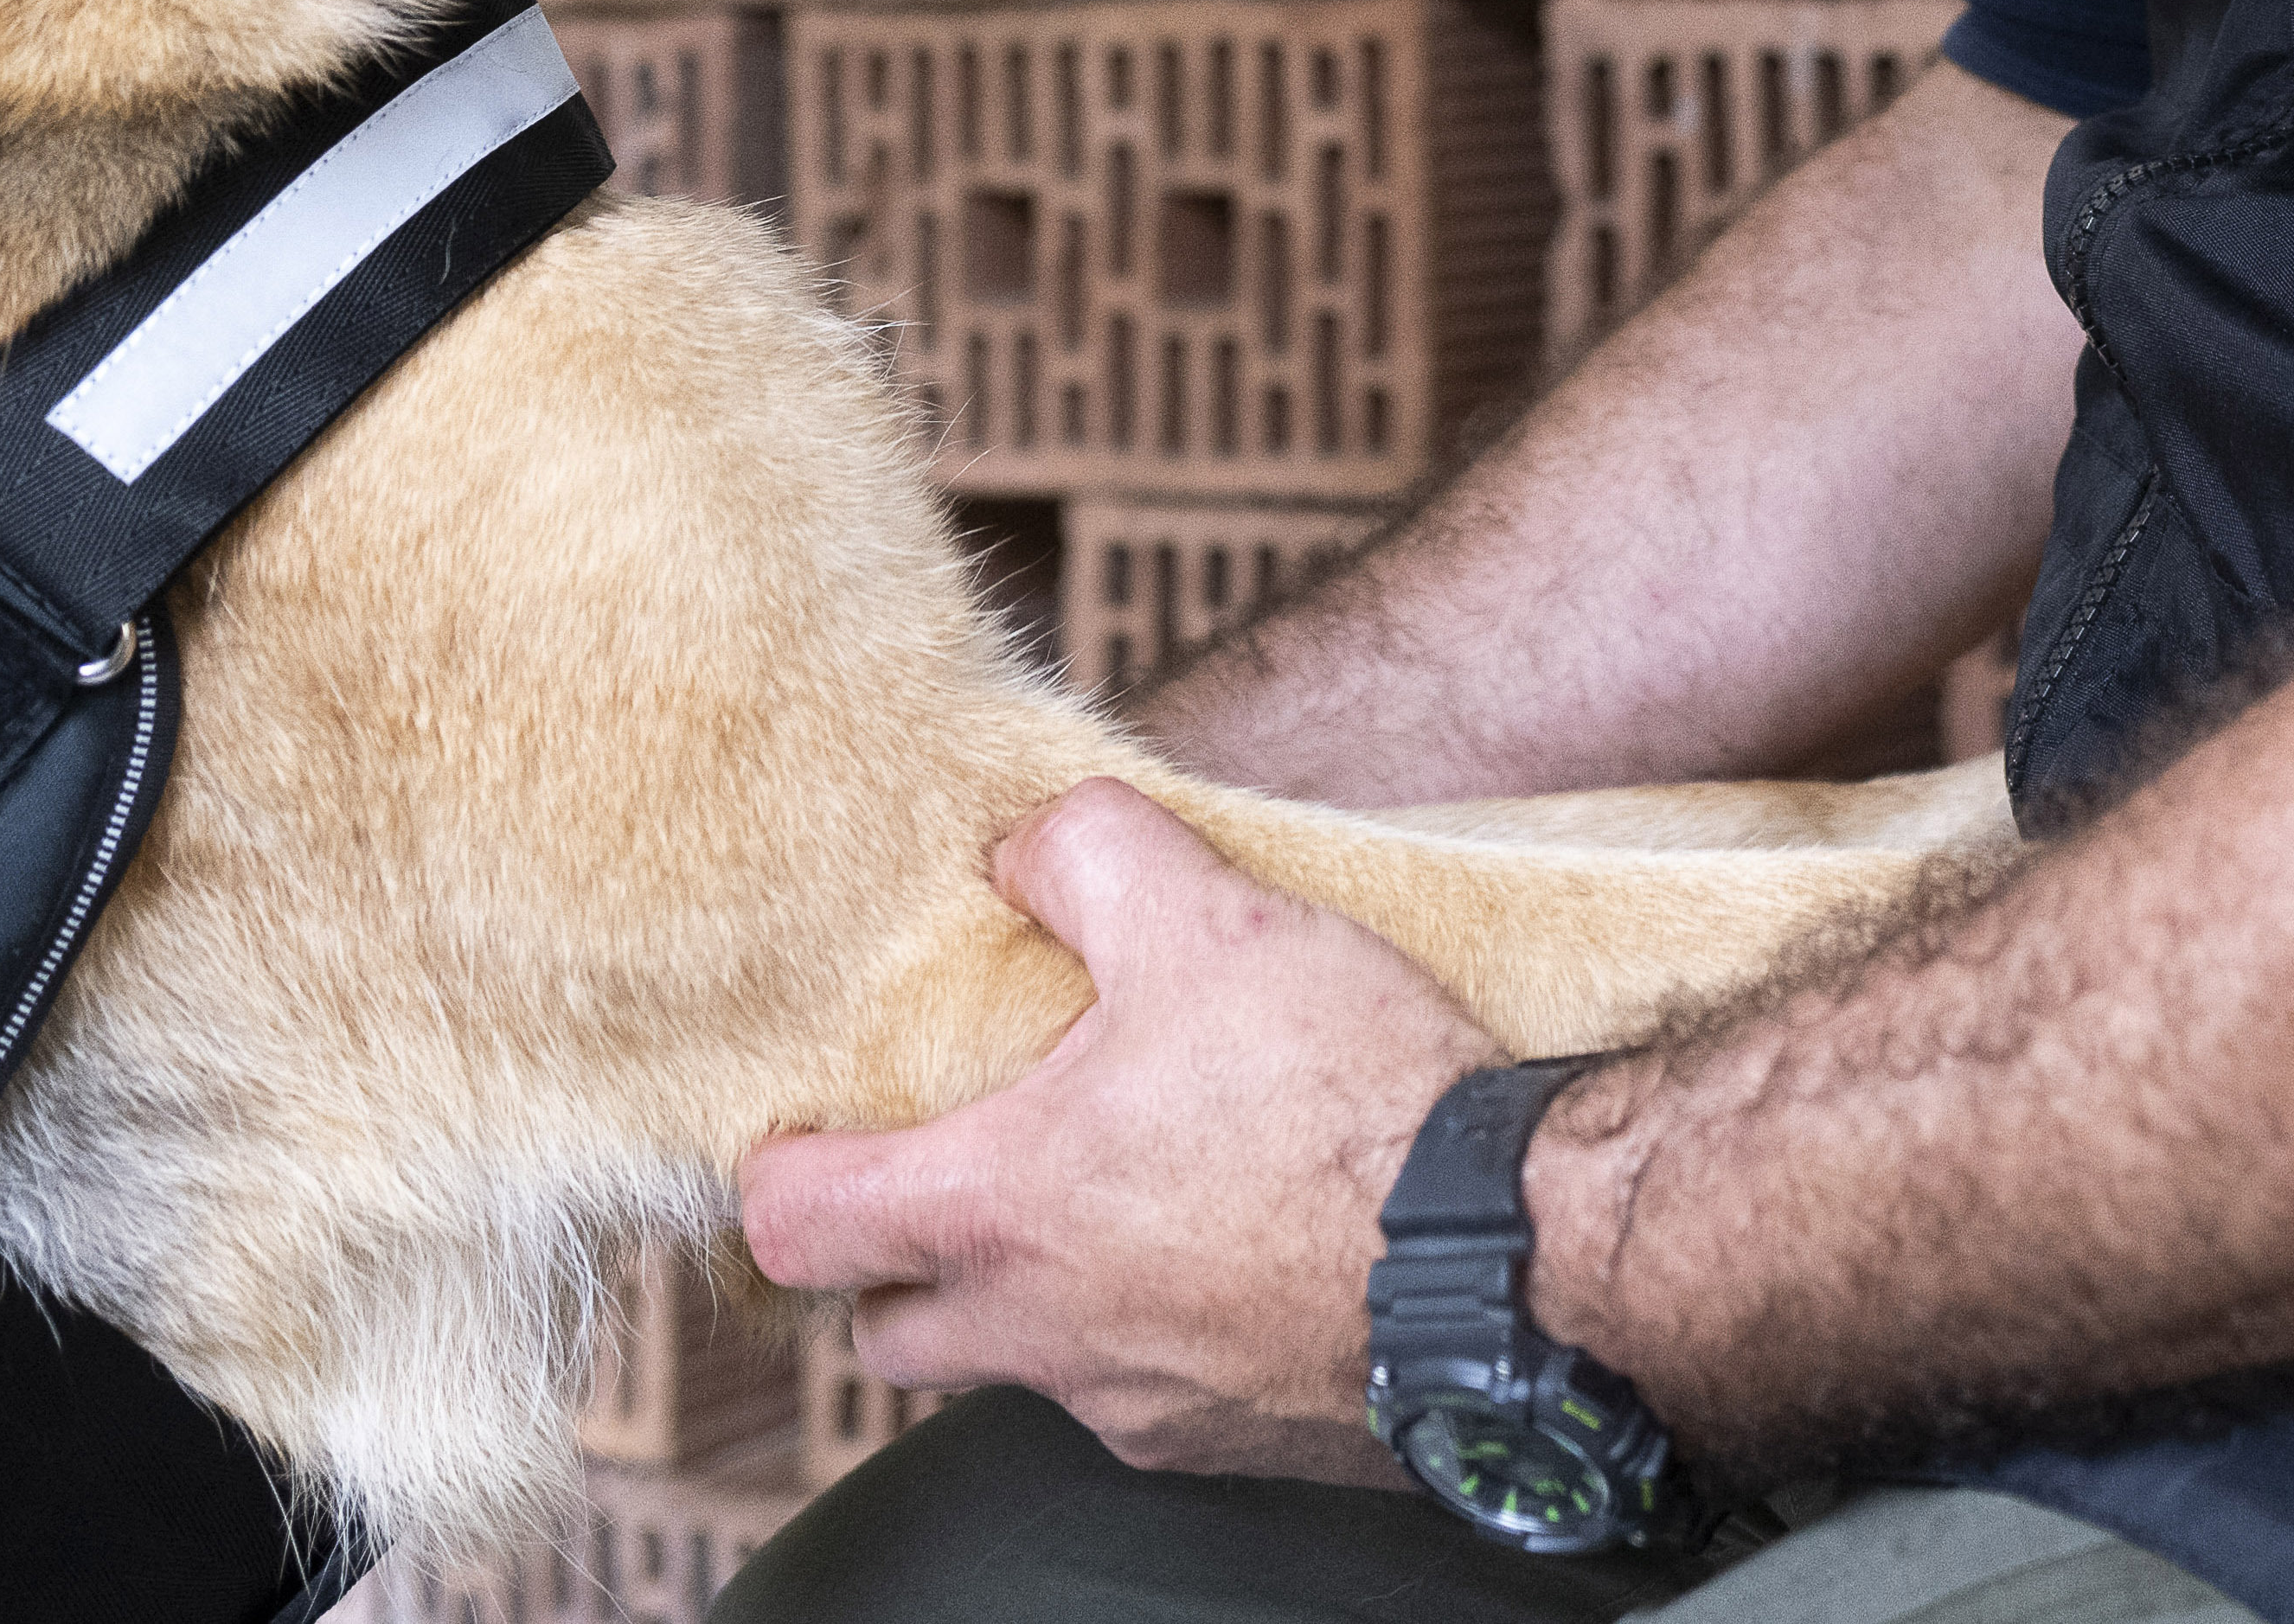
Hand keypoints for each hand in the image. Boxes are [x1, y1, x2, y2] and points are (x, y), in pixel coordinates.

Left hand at [734, 780, 1497, 1479]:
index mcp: (999, 1212)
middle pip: (887, 1333)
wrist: (1510, 1259)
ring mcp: (1137, 1404)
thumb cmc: (1348, 1100)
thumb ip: (1084, 854)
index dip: (782, 1168)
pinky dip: (1156, 1330)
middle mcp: (1043, 1334)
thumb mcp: (1207, 915)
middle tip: (954, 1171)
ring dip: (1032, 1294)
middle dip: (894, 1262)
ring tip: (1116, 1194)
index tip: (813, 1129)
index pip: (795, 1227)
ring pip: (1021, 1366)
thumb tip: (1024, 850)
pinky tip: (1233, 1246)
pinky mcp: (1232, 1442)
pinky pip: (1145, 1396)